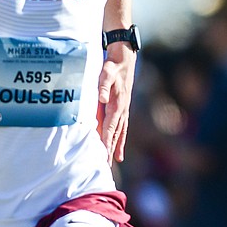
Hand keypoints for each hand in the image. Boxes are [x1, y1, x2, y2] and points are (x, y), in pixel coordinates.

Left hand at [96, 44, 135, 162]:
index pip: (110, 127)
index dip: (106, 142)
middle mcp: (122, 110)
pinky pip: (122, 128)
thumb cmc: (112, 67)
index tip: (103, 155)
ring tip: (115, 161)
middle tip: (105, 166)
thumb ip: (103, 86)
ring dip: (116, 147)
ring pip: (120, 133)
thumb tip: (102, 99)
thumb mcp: (106, 73)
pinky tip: (118, 150)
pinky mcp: (123, 108)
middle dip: (110, 150)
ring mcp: (124, 110)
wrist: (125, 60)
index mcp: (117, 104)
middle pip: (115, 134)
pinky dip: (120, 140)